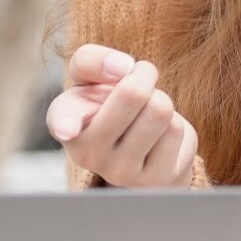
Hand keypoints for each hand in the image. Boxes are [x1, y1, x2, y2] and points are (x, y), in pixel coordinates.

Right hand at [48, 43, 199, 187]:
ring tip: (146, 113)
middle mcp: (87, 153)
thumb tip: (123, 68)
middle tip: (139, 82)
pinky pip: (176, 130)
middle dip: (144, 75)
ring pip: (160, 109)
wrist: (139, 145)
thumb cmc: (107, 103)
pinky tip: (158, 135)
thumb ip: (92, 60)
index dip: (65, 123)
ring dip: (160, 100)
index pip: (63, 118)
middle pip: (133, 92)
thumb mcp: (90, 77)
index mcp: (65, 122)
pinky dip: (174, 122)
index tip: (67, 130)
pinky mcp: (155, 179)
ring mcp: (121, 171)